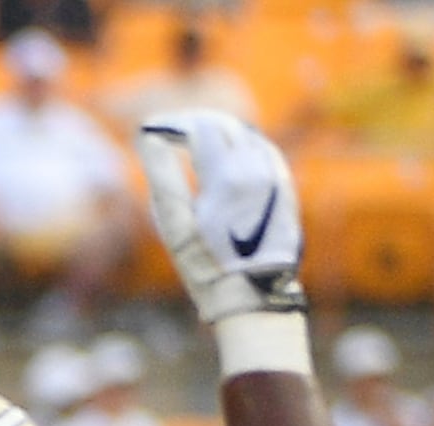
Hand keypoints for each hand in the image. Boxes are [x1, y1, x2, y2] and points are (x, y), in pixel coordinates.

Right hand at [137, 109, 302, 325]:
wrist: (255, 294)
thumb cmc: (206, 265)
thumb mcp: (174, 225)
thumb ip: (162, 175)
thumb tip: (149, 136)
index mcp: (227, 177)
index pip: (200, 126)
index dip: (174, 123)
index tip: (152, 129)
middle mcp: (257, 169)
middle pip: (224, 124)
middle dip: (194, 123)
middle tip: (168, 132)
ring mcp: (275, 175)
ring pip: (245, 134)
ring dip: (217, 132)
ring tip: (191, 142)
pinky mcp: (285, 185)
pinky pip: (261, 149)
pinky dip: (238, 145)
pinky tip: (222, 157)